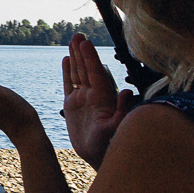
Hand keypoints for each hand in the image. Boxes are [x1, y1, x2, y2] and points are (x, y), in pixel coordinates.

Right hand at [61, 33, 133, 167]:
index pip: (95, 73)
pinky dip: (67, 72)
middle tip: (78, 35)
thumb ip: (123, 112)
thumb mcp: (116, 130)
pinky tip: (66, 60)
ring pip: (78, 73)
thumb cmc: (109, 146)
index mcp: (103, 98)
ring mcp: (83, 99)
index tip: (85, 43)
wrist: (96, 157)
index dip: (90, 57)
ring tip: (72, 41)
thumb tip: (128, 93)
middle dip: (83, 52)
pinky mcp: (72, 105)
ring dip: (75, 57)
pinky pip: (69, 84)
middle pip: (86, 68)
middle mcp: (94, 95)